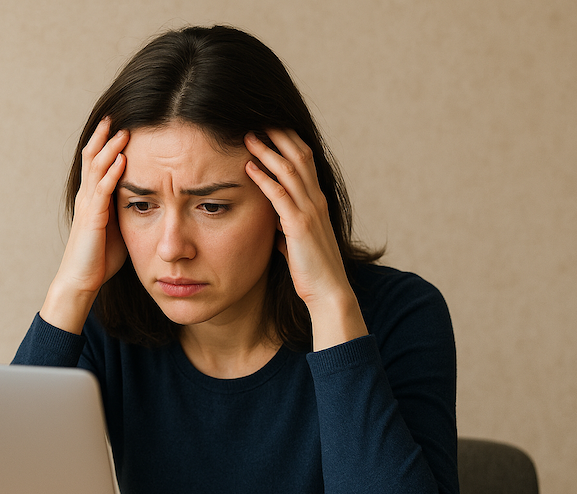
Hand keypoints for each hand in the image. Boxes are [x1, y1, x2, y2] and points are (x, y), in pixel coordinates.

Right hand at [41, 118, 128, 332]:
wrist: (81, 280)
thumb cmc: (99, 259)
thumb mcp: (117, 229)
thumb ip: (125, 212)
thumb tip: (146, 202)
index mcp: (92, 198)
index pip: (97, 162)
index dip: (106, 142)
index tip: (119, 124)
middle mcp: (86, 197)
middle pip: (93, 156)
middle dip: (105, 135)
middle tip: (117, 115)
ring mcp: (87, 206)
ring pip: (97, 168)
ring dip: (110, 147)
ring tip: (123, 130)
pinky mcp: (92, 218)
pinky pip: (102, 190)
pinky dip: (112, 173)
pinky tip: (122, 159)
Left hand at [244, 129, 367, 348]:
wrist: (328, 292)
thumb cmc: (312, 270)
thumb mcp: (297, 241)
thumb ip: (287, 226)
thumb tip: (274, 222)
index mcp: (317, 201)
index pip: (305, 160)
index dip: (288, 140)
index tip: (269, 126)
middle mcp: (316, 200)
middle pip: (299, 155)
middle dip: (278, 135)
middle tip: (257, 118)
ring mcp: (309, 211)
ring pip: (289, 170)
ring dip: (267, 150)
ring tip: (248, 136)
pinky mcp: (299, 226)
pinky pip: (280, 195)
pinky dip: (264, 178)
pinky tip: (249, 167)